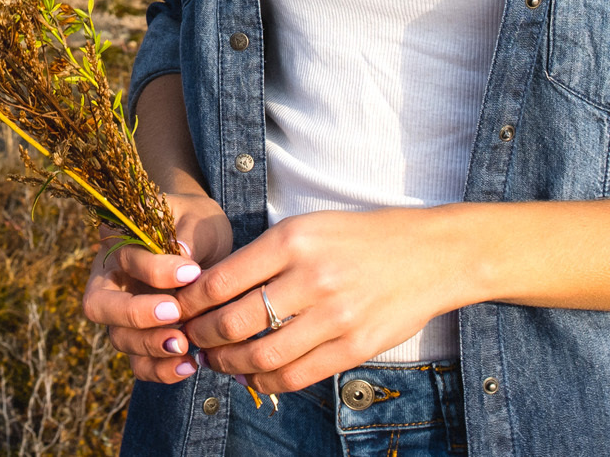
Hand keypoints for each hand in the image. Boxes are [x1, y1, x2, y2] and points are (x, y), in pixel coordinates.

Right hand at [79, 192, 235, 382]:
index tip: (192, 273)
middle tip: (175, 314)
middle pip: (99, 306)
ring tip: (186, 346)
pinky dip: (160, 370)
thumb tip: (184, 252)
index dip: (156, 269)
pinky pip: (139, 364)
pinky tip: (189, 366)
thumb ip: (190, 234)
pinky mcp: (140, 340)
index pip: (125, 259)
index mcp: (116, 242)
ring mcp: (121, 315)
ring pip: (119, 338)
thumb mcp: (197, 219)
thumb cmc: (194, 223)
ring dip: (150, 346)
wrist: (201, 241)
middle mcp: (110, 281)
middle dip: (136, 314)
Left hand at [178, 207, 477, 398]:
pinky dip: (266, 382)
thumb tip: (213, 290)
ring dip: (229, 365)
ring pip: (261, 357)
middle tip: (191, 339)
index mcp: (292, 241)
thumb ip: (264, 257)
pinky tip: (254, 378)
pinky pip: (297, 375)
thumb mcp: (308, 228)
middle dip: (202, 337)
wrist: (431, 254)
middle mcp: (310, 278)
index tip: (178, 309)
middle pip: (233, 322)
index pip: (221, 280)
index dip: (190, 302)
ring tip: (218, 361)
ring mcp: (335, 317)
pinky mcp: (354, 347)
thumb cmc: (361, 237)